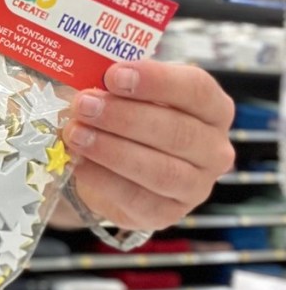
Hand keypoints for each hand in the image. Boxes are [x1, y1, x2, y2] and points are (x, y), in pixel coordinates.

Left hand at [59, 61, 234, 230]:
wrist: (113, 170)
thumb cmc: (126, 121)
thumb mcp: (126, 96)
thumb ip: (115, 87)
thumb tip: (84, 81)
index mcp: (212, 108)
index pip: (196, 89)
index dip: (156, 80)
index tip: (114, 75)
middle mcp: (214, 149)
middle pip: (176, 131)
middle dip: (124, 117)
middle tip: (84, 105)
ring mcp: (196, 186)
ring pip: (160, 169)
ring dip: (112, 150)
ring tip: (76, 134)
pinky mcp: (168, 213)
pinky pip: (138, 199)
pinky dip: (104, 180)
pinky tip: (79, 163)